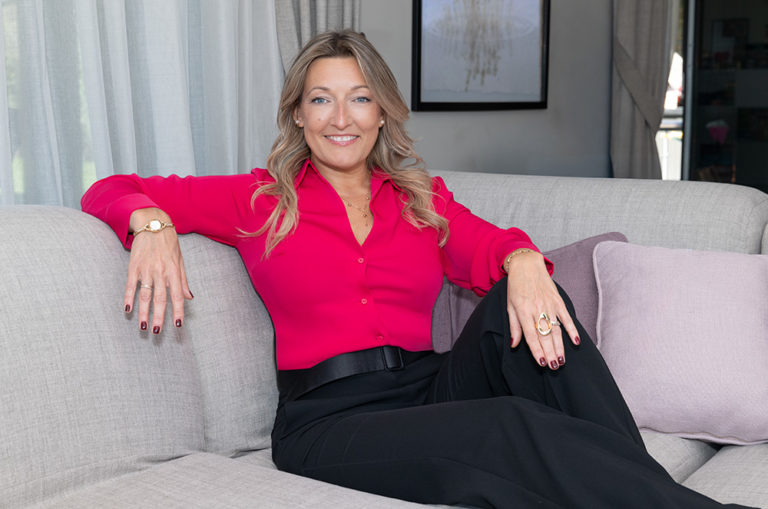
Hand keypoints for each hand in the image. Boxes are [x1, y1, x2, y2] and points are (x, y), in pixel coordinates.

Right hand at [124, 208, 192, 333]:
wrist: (153, 223)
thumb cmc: (169, 243)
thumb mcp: (181, 260)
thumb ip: (184, 281)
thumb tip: (190, 298)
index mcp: (174, 271)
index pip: (177, 296)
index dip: (178, 311)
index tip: (177, 325)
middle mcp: (161, 272)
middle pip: (160, 298)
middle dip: (159, 317)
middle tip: (156, 332)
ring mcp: (146, 269)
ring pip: (145, 295)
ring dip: (143, 312)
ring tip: (142, 326)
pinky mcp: (134, 266)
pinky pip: (130, 285)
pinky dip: (128, 297)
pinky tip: (127, 309)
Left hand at [505, 251, 579, 369]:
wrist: (527, 265)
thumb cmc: (516, 286)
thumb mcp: (510, 305)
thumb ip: (514, 326)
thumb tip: (514, 345)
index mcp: (523, 311)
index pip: (531, 335)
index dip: (536, 350)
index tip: (541, 363)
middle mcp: (537, 309)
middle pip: (545, 335)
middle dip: (549, 352)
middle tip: (554, 366)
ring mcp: (549, 305)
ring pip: (556, 330)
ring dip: (560, 346)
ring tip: (561, 360)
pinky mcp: (558, 301)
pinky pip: (566, 317)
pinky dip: (572, 329)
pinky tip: (576, 341)